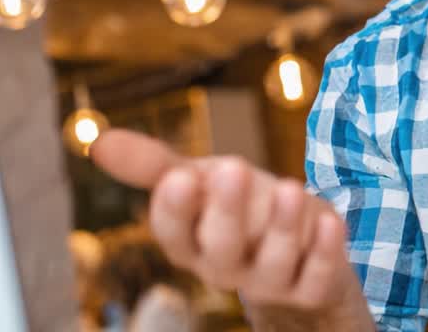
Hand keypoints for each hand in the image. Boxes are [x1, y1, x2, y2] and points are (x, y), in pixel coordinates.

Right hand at [90, 130, 366, 322]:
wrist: (297, 241)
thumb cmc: (238, 204)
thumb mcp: (199, 180)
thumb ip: (154, 165)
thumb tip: (98, 139)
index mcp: (191, 242)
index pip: (173, 232)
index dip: (174, 209)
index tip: (179, 176)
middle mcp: (225, 267)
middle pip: (220, 248)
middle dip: (226, 211)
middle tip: (234, 167)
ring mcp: (269, 281)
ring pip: (272, 264)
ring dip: (282, 228)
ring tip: (290, 188)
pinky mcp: (310, 288)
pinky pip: (316, 278)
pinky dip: (325, 251)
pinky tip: (330, 219)